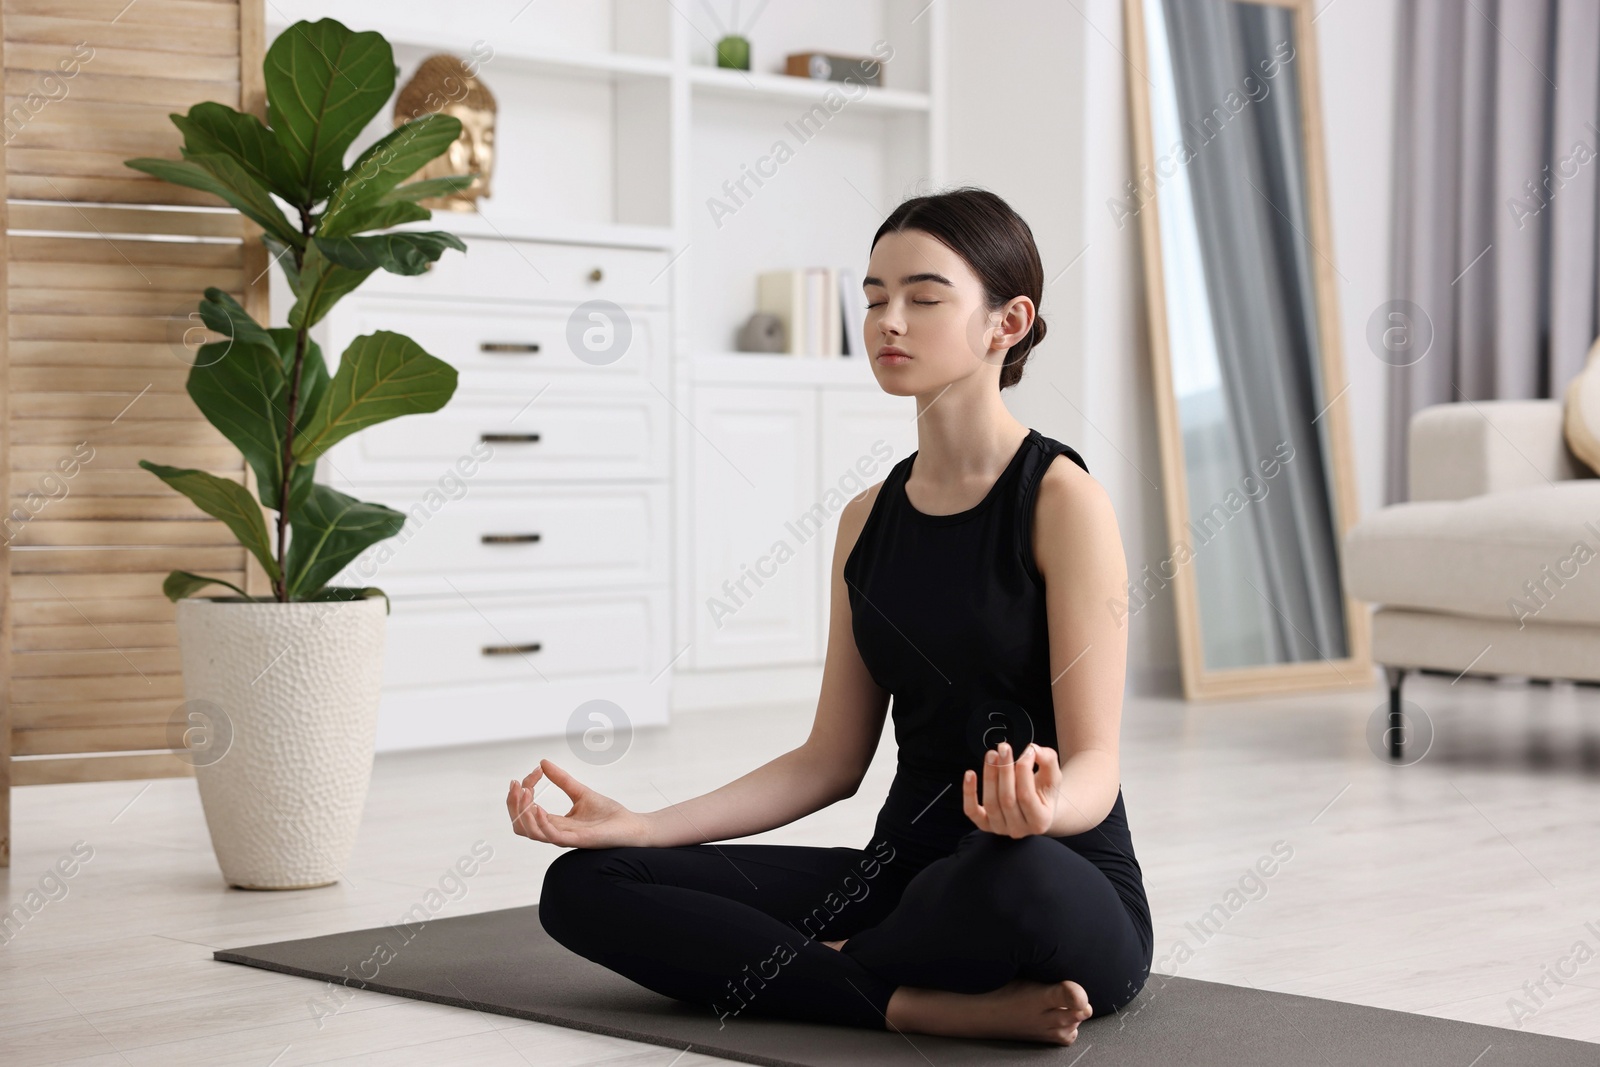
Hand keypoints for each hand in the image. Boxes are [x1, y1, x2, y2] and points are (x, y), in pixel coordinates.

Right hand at [506, 759, 650, 848]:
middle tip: (517, 784)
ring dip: (523, 813)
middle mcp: (555, 832)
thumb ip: (562, 780)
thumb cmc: (608, 814)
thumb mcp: (580, 792)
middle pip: (520, 824)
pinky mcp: (577, 841)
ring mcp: (565, 838)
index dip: (524, 791)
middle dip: (513, 804)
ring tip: (526, 793)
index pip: (527, 810)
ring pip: (530, 832)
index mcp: (555, 822)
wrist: (631, 826)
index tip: (534, 772)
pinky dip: (541, 823)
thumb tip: (542, 762)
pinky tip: (539, 808)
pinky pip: (551, 837)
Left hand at [963, 741, 1062, 837]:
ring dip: (989, 775)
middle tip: (1004, 748)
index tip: (1027, 751)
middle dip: (1004, 770)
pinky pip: (972, 811)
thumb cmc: (1043, 791)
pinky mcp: (984, 824)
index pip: (1026, 795)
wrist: (1035, 807)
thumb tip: (1033, 749)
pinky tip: (970, 774)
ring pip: (990, 802)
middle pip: (1007, 799)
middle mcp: (1019, 829)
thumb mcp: (1053, 775)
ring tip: (992, 755)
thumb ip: (1048, 760)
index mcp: (1040, 821)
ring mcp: (1000, 828)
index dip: (1024, 771)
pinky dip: (968, 792)